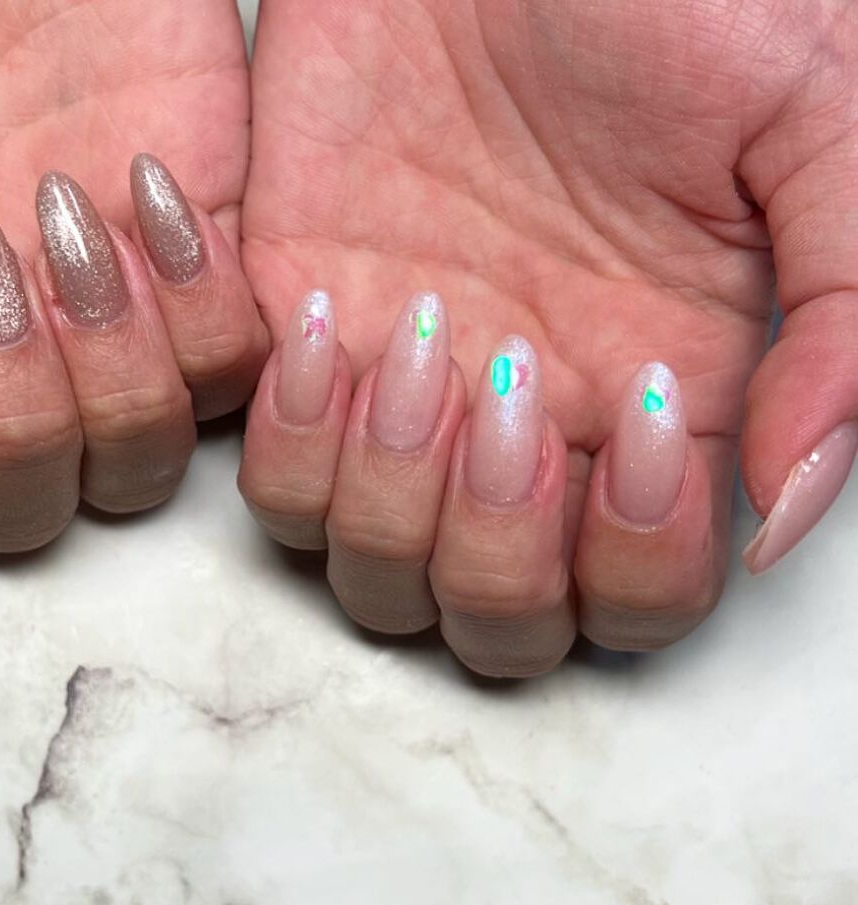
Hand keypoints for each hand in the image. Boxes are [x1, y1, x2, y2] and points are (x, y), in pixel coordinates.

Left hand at [239, 0, 855, 674]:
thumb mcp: (816, 118)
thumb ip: (843, 319)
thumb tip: (788, 504)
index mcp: (651, 414)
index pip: (637, 600)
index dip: (635, 563)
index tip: (639, 405)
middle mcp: (525, 440)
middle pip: (492, 623)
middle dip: (492, 550)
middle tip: (509, 389)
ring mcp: (405, 406)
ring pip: (368, 575)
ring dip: (384, 495)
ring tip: (415, 330)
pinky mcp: (300, 350)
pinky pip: (268, 483)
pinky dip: (287, 437)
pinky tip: (332, 321)